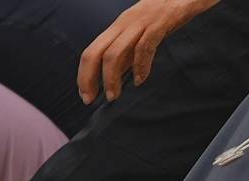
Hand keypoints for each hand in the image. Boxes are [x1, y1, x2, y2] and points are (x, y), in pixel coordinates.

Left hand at [81, 0, 216, 98]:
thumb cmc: (165, 14)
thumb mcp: (140, 33)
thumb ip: (128, 53)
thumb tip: (115, 76)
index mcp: (117, 27)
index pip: (90, 52)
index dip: (83, 76)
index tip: (86, 95)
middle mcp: (124, 23)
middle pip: (95, 53)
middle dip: (88, 79)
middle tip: (91, 99)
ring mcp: (141, 22)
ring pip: (115, 52)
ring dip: (111, 78)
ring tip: (114, 95)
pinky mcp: (160, 22)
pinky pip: (144, 47)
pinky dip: (140, 66)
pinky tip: (140, 79)